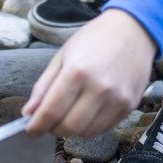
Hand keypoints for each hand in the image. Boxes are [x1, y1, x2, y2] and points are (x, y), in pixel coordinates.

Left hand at [23, 8, 155, 138]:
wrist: (134, 30)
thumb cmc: (94, 39)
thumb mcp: (62, 56)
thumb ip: (44, 86)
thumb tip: (28, 113)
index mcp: (77, 71)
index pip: (51, 111)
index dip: (36, 126)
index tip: (30, 131)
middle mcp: (99, 88)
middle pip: (69, 127)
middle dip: (54, 129)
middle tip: (50, 121)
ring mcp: (117, 99)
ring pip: (87, 133)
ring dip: (72, 130)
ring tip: (69, 115)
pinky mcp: (130, 105)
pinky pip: (105, 128)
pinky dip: (91, 126)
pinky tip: (87, 112)